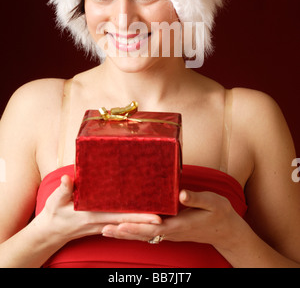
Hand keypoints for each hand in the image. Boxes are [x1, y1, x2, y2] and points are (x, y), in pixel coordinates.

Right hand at [36, 175, 161, 244]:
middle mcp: (101, 223)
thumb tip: (68, 178)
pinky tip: (141, 214)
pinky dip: (131, 220)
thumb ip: (64, 189)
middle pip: (129, 222)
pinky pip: (120, 223)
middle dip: (147, 220)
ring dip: (141, 220)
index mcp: (92, 216)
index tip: (156, 216)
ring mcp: (102, 225)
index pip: (121, 217)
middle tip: (166, 216)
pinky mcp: (101, 224)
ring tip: (159, 214)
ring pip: (126, 223)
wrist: (50, 232)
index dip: (139, 217)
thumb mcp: (55, 200)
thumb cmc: (53, 214)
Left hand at [101, 189, 238, 247]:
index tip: (119, 225)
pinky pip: (150, 232)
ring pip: (144, 235)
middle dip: (123, 232)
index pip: (153, 228)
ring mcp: (171, 233)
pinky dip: (135, 231)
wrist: (227, 230)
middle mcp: (172, 232)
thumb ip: (196, 198)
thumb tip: (180, 193)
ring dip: (126, 233)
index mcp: (180, 225)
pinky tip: (126, 227)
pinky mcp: (171, 230)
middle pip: (143, 234)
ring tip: (107, 230)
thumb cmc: (220, 214)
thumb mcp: (212, 202)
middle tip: (102, 229)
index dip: (135, 227)